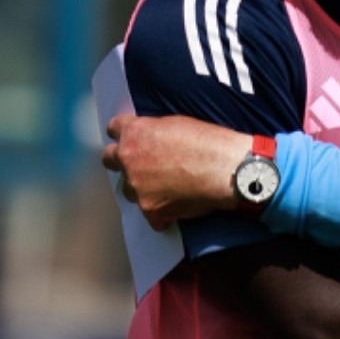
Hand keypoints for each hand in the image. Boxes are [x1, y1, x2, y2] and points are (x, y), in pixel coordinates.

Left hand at [102, 113, 252, 229]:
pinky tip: (178, 207)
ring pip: (128, 189)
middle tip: (143, 165)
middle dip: (123, 161)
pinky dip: (161, 213)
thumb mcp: (178, 123)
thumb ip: (154, 130)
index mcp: (135, 133)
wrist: (229, 170)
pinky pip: (150, 215)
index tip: (133, 140)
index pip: (114, 129)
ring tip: (168, 188)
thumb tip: (150, 138)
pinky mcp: (150, 209)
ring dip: (142, 188)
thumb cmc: (211, 144)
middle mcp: (128, 158)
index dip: (124, 134)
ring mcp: (137, 186)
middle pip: (110, 159)